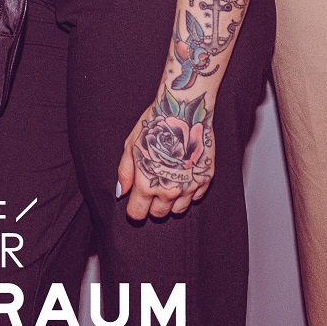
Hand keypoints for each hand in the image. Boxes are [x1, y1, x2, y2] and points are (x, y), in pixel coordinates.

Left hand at [116, 89, 215, 220]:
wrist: (184, 111)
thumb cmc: (154, 126)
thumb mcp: (131, 146)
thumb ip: (125, 173)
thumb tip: (121, 193)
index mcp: (147, 185)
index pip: (137, 214)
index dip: (135, 209)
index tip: (136, 201)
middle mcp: (169, 191)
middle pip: (158, 214)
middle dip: (153, 205)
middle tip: (154, 185)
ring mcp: (189, 187)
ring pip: (178, 210)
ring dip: (172, 201)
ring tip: (169, 181)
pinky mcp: (205, 179)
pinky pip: (195, 198)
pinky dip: (189, 191)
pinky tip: (183, 174)